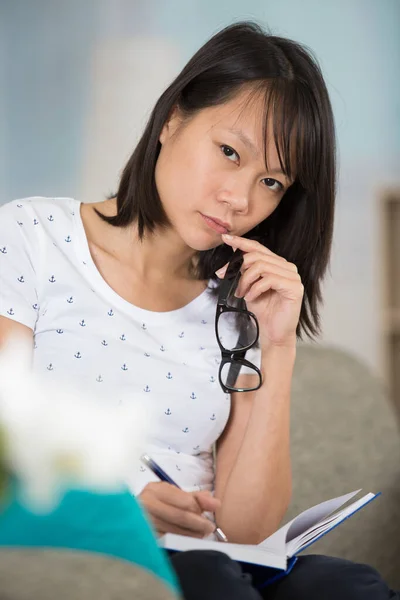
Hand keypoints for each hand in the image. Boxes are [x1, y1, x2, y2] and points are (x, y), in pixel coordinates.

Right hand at [138, 482, 220, 537]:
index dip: (199, 509)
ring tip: (200, 535)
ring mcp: (142, 521)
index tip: (211, 516)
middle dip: (198, 524)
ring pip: (174, 530)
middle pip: (180, 516)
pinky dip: (179, 541)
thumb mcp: (173, 496)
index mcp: (155, 490)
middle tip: (209, 528)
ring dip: (191, 534)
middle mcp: (146, 503)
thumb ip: (195, 498)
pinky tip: (186, 540)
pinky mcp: (142, 537)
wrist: (128, 518)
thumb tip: (216, 503)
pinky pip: (166, 541)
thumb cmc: (156, 505)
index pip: (184, 501)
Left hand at [217, 234, 303, 348]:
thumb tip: (230, 258)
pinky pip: (269, 280)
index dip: (241, 242)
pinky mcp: (294, 287)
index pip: (258, 247)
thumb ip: (243, 271)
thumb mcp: (248, 286)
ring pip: (261, 267)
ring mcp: (292, 276)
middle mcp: (286, 267)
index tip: (225, 238)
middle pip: (257, 256)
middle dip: (237, 267)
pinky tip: (251, 297)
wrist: (273, 332)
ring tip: (241, 293)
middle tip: (228, 281)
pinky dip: (255, 289)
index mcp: (276, 264)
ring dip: (245, 281)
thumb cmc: (263, 309)